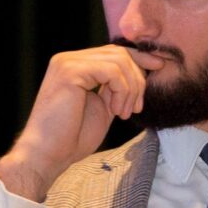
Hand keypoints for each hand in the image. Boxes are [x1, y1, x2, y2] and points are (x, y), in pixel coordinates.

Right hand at [0, 44, 165, 201]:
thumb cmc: (71, 138)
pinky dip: (121, 91)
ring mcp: (67, 63)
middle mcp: (68, 59)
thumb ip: (115, 89)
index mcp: (75, 65)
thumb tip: (139, 74)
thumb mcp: (102, 107)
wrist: (48, 155)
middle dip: (138, 79)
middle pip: (120, 53)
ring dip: (130, 90)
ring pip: (119, 61)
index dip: (140, 58)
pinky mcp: (69, 71)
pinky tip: (116, 111)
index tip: (160, 67)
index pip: (114, 52)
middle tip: (136, 108)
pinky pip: (111, 71)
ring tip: (123, 114)